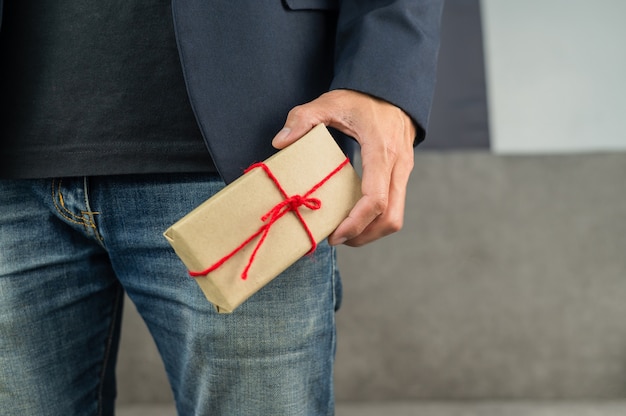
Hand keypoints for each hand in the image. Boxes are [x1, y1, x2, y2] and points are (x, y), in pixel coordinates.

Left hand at [272, 89, 415, 246]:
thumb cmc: (361, 97)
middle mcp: (398, 165)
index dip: (356, 223)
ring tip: (344, 233)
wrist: (393, 90)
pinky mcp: (401, 175)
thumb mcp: (330, 102)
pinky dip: (375, 219)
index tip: (335, 236)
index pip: (375, 199)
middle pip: (391, 217)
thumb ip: (303, 118)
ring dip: (371, 231)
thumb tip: (280, 142)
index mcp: (382, 151)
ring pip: (395, 216)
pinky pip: (394, 207)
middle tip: (336, 239)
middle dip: (364, 236)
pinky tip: (353, 216)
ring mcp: (403, 172)